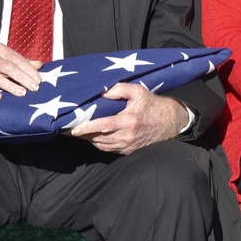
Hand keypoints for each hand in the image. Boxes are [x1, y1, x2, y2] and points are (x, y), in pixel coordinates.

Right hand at [0, 43, 42, 99]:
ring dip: (10, 85)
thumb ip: (20, 61)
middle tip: (35, 88)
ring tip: (22, 93)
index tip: (39, 80)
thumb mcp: (1, 56)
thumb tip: (40, 65)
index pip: (17, 59)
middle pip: (8, 67)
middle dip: (23, 78)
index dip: (29, 70)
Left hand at [70, 83, 188, 153]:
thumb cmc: (152, 105)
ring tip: (81, 131)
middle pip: (99, 138)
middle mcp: (127, 136)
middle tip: (72, 127)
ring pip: (102, 145)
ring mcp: (128, 146)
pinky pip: (109, 149)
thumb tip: (102, 92)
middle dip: (84, 134)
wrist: (169, 122)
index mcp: (128, 121)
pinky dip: (99, 143)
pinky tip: (94, 136)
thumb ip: (119, 89)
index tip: (74, 129)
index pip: (103, 126)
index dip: (87, 128)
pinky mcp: (128, 151)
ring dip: (90, 139)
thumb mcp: (138, 91)